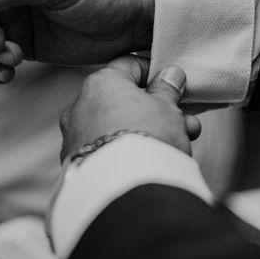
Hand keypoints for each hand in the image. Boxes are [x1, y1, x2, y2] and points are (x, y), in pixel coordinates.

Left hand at [59, 56, 201, 158]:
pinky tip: (150, 163)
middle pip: (123, 100)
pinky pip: (106, 151)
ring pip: (116, 127)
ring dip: (146, 132)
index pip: (128, 65)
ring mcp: (74, 138)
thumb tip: (169, 74)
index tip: (172, 84)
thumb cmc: (149, 138)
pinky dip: (127, 153)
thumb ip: (167, 90)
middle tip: (184, 122)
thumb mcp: (167, 109)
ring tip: (179, 145)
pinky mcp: (75, 167)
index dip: (153, 72)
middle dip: (157, 110)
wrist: (125, 193)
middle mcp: (79, 107)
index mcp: (100, 83)